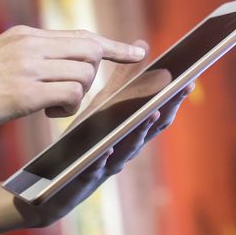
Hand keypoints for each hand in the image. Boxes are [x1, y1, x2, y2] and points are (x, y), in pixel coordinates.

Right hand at [0, 25, 146, 144]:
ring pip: (84, 74)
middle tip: (75, 97)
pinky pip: (70, 95)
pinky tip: (45, 114)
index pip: (80, 34)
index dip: (113, 45)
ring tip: (47, 108)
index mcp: (23, 35)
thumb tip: (53, 72)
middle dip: (94, 75)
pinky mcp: (22, 92)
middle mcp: (29, 44)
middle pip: (91, 51)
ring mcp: (26, 66)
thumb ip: (25, 61)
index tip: (137, 49)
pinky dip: (67, 109)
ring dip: (76, 97)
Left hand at [15, 79, 194, 228]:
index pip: (155, 116)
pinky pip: (94, 171)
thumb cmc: (80, 144)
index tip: (188, 80)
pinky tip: (106, 149)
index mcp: (126, 135)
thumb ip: (122, 82)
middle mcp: (122, 152)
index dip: (172, 100)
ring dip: (139, 133)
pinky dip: (102, 160)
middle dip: (164, 111)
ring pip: (127, 152)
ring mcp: (104, 169)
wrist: (47, 188)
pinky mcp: (81, 183)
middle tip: (177, 92)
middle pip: (148, 132)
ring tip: (149, 113)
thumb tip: (142, 46)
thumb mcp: (100, 109)